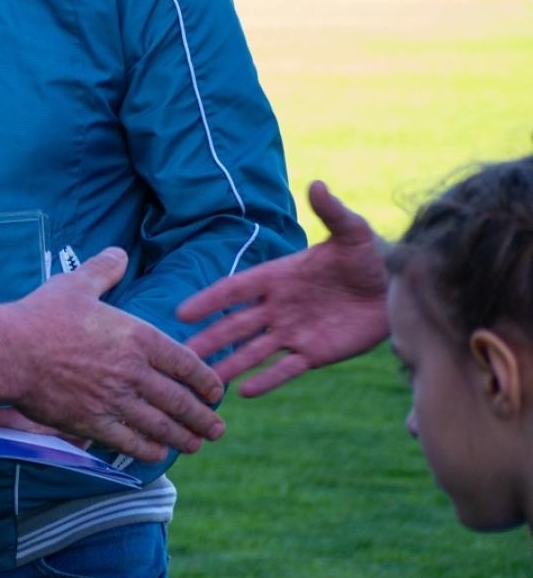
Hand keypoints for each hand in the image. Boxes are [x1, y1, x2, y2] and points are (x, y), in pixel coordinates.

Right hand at [0, 248, 225, 462]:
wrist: (10, 351)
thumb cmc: (41, 315)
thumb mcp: (76, 284)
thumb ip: (103, 270)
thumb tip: (119, 253)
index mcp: (137, 337)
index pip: (185, 363)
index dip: (205, 380)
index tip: (216, 391)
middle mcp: (133, 371)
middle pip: (180, 400)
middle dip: (202, 417)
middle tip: (216, 428)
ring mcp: (115, 400)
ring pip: (161, 425)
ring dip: (183, 437)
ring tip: (196, 444)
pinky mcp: (93, 422)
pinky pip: (130, 442)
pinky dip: (148, 451)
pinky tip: (156, 453)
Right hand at [176, 180, 388, 396]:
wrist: (397, 289)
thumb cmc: (371, 256)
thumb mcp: (352, 232)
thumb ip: (332, 212)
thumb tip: (317, 184)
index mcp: (277, 276)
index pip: (235, 290)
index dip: (209, 300)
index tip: (181, 313)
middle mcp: (277, 307)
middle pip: (235, 325)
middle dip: (208, 339)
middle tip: (179, 353)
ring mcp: (293, 332)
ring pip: (253, 351)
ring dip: (230, 364)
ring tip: (206, 382)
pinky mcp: (314, 353)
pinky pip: (285, 368)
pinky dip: (267, 380)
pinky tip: (245, 392)